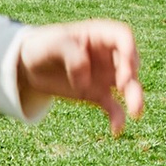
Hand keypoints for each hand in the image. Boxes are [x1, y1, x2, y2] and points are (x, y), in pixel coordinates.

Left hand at [16, 20, 143, 135]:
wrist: (29, 65)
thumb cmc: (43, 47)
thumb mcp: (52, 45)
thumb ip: (71, 56)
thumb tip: (85, 81)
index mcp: (99, 35)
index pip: (122, 37)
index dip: (129, 48)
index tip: (127, 62)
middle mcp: (108, 55)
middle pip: (129, 62)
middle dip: (130, 74)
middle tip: (122, 84)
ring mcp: (105, 75)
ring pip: (128, 86)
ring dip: (134, 98)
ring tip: (136, 113)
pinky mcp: (97, 94)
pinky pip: (113, 107)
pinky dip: (117, 117)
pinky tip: (117, 129)